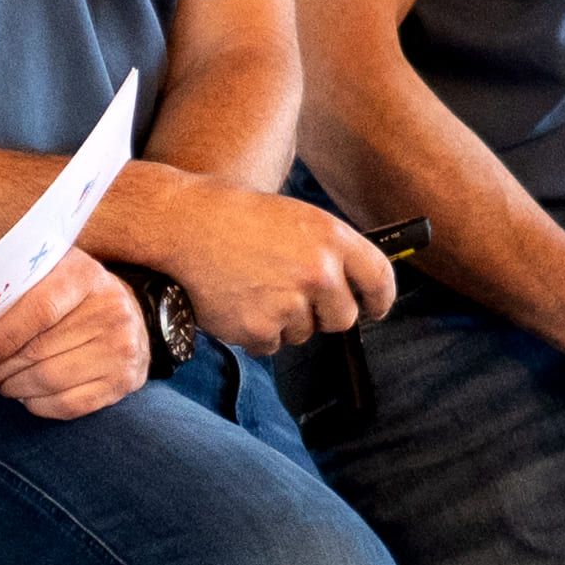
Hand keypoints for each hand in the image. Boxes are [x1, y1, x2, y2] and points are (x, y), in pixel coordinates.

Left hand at [0, 255, 148, 418]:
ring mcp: (121, 349)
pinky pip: (67, 405)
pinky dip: (38, 404)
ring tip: (0, 382)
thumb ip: (8, 295)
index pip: (40, 310)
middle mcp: (111, 311)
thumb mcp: (44, 277)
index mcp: (84, 276)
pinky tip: (28, 394)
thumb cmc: (68, 294)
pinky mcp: (124, 382)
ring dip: (14, 388)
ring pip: (49, 381)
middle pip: (39, 351)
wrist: (126, 312)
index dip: (4, 337)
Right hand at [107, 168, 398, 354]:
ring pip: (304, 334)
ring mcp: (289, 303)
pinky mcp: (259, 328)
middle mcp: (318, 272)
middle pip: (343, 318)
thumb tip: (354, 288)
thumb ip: (330, 251)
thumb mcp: (297, 219)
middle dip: (324, 315)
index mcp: (332, 238)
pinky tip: (238, 302)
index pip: (380, 280)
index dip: (379, 300)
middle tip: (294, 296)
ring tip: (254, 288)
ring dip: (284, 321)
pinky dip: (255, 332)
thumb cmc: (239, 219)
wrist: (185, 225)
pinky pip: (270, 345)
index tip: (374, 308)